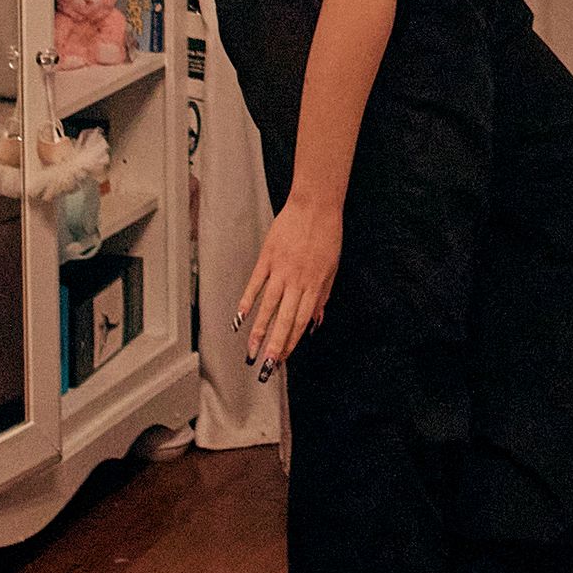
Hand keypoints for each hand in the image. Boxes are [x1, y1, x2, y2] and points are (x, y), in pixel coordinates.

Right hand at [238, 193, 341, 370]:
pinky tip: (240, 318)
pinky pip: (256, 284)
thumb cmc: (327, 236)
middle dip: (275, 346)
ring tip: (250, 351)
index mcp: (314, 286)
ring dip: (259, 331)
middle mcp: (297, 281)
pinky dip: (247, 301)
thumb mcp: (332, 269)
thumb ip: (322, 296)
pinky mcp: (267, 257)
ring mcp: (280, 270)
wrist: (315, 205)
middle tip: (265, 367)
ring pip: (268, 306)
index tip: (282, 360)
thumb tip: (315, 322)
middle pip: (284, 320)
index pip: (301, 322)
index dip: (291, 343)